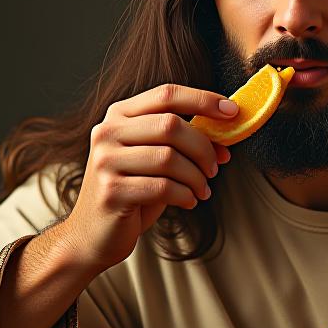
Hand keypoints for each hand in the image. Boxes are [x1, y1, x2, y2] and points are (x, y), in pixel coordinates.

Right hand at [60, 84, 236, 272]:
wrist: (94, 234)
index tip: (232, 111)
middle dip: (203, 148)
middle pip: (171, 125)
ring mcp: (105, 161)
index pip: (166, 94)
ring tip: (202, 189)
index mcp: (119, 115)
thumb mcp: (156, 160)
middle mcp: (107, 132)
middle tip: (215, 168)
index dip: (203, 100)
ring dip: (196, 176)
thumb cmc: (133, 192)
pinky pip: (162, 187)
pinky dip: (185, 195)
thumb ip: (183, 143)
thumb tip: (226, 139)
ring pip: (169, 158)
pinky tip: (188, 201)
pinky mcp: (111, 191)